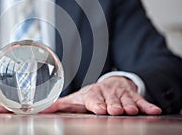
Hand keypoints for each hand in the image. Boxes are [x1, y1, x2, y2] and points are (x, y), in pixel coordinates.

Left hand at [43, 76, 161, 114]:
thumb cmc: (91, 95)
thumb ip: (60, 104)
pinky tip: (153, 110)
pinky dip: (146, 105)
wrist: (111, 84)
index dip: (96, 103)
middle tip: (115, 110)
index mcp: (92, 94)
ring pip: (125, 100)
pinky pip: (141, 100)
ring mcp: (120, 94)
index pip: (93, 99)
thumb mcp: (76, 98)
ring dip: (129, 104)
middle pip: (110, 100)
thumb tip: (40, 109)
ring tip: (131, 110)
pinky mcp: (132, 95)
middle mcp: (106, 93)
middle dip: (112, 105)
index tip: (97, 108)